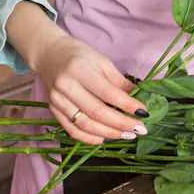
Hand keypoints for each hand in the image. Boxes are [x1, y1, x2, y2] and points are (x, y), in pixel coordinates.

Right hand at [32, 34, 149, 144]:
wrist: (50, 54)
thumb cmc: (80, 56)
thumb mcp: (103, 62)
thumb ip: (120, 82)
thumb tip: (139, 98)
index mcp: (80, 70)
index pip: (108, 93)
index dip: (127, 105)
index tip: (144, 112)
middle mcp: (66, 87)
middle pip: (97, 112)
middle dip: (122, 123)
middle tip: (140, 129)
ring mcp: (57, 100)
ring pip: (86, 125)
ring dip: (109, 133)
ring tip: (128, 135)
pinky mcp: (53, 110)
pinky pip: (72, 130)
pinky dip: (90, 138)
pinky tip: (106, 138)